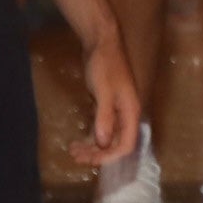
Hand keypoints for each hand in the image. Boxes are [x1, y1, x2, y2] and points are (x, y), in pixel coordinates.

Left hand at [76, 28, 140, 166]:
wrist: (101, 42)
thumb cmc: (104, 65)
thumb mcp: (103, 91)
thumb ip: (104, 117)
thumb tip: (103, 143)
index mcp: (130, 111)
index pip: (126, 144)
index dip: (109, 155)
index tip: (90, 160)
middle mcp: (125, 113)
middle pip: (116, 143)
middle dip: (97, 153)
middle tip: (76, 157)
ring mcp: (116, 109)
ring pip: (107, 136)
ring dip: (91, 146)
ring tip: (72, 151)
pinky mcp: (105, 104)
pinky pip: (100, 127)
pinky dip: (89, 136)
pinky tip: (77, 140)